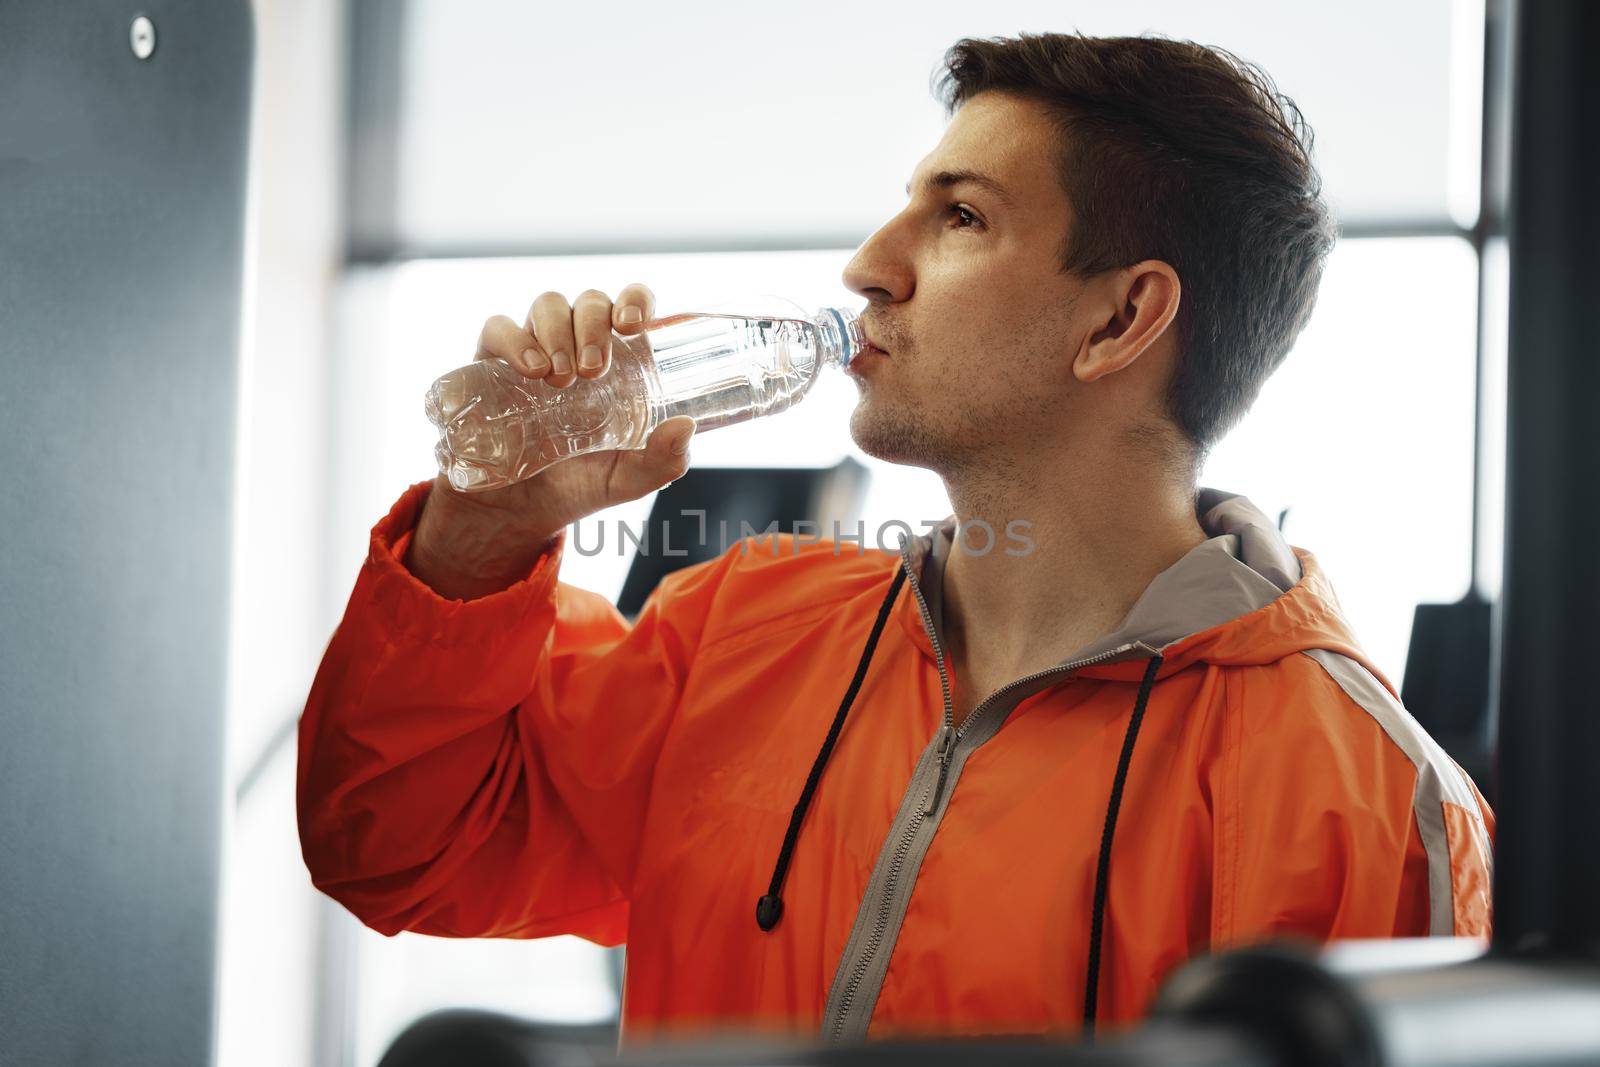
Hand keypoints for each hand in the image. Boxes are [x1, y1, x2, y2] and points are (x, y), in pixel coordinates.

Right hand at [408, 283, 696, 597]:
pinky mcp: (492, 363)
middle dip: (594, 326)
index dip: (634, 300)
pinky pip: (498, 328)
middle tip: (595, 371)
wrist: (519, 511)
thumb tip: (686, 425)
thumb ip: (664, 460)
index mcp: (619, 361)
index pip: (630, 306)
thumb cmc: (580, 484)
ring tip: (561, 378)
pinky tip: (531, 370)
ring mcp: (535, 350)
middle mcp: (578, 346)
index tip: (633, 325)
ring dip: (558, 331)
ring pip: (548, 305)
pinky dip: (515, 340)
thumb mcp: (629, 480)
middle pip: (590, 302)